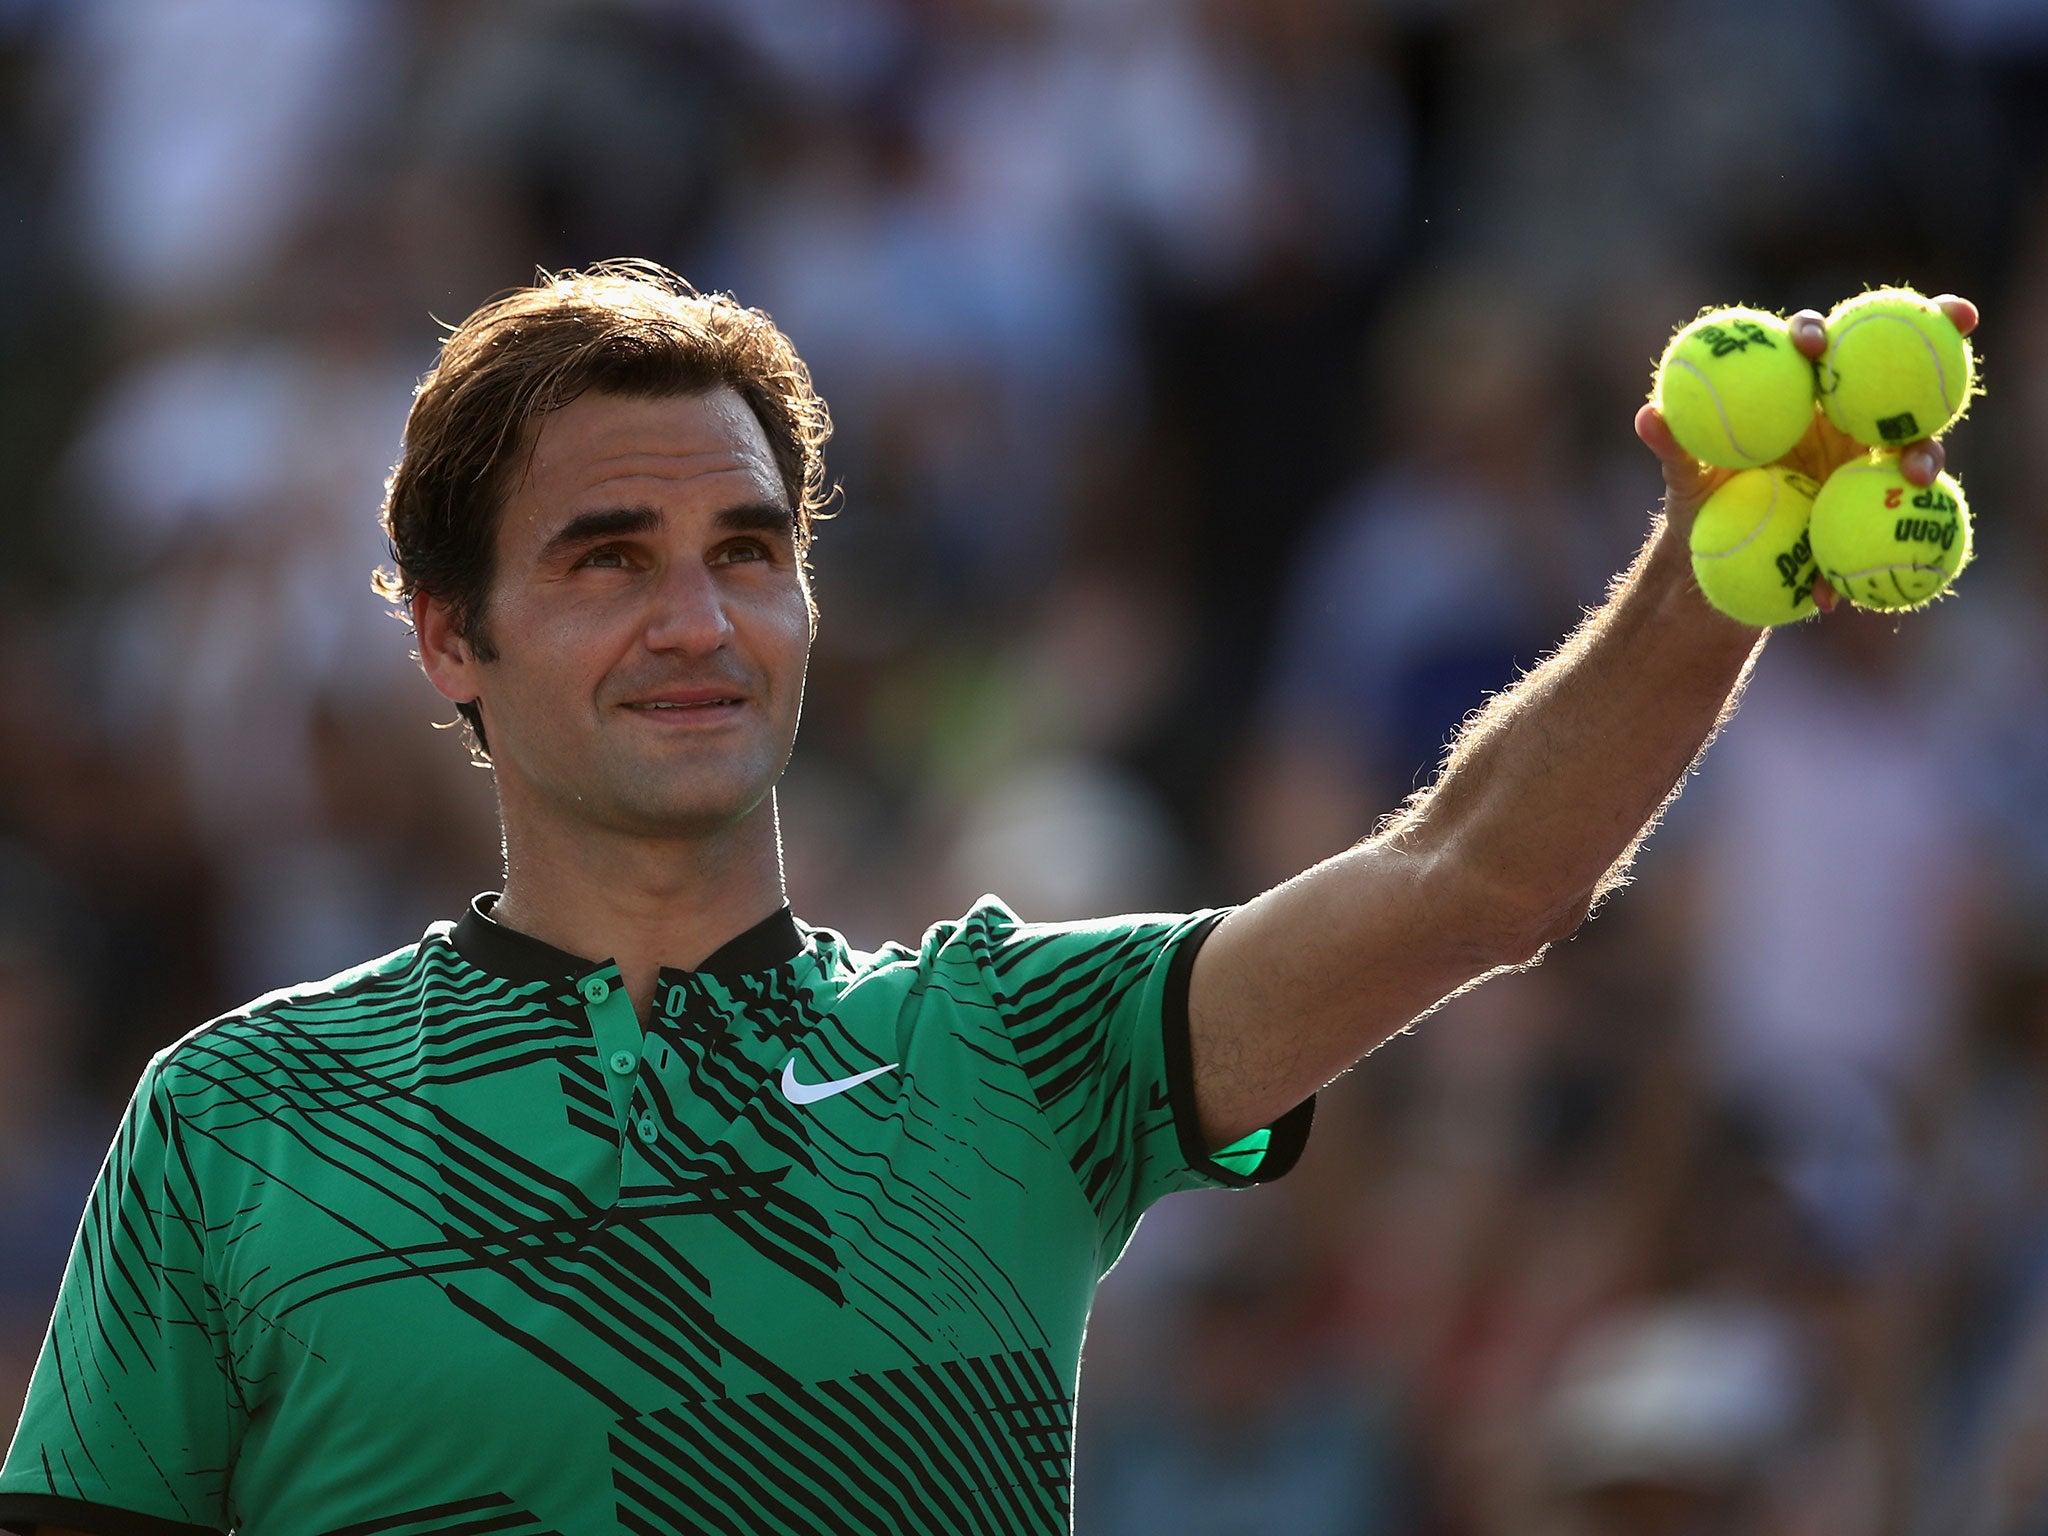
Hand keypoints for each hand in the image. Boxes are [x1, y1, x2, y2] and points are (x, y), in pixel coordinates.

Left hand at [1635, 294, 1978, 611]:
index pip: (1811, 348)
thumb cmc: (1703, 499)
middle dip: (1935, 341)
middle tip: (1957, 326)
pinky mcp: (1880, 501)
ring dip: (1925, 452)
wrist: (1725, 554)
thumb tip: (1648, 416)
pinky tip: (1904, 537)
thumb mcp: (1684, 478)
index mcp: (1794, 393)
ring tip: (1917, 475)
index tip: (1812, 341)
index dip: (1817, 332)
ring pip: (1915, 439)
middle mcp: (1842, 415)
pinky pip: (1899, 508)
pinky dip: (1899, 527)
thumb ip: (1673, 447)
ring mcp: (1869, 456)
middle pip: (1893, 371)